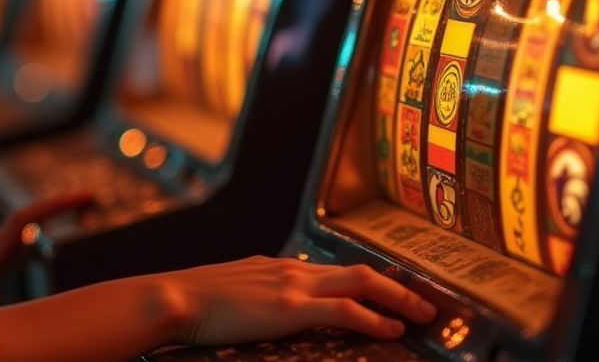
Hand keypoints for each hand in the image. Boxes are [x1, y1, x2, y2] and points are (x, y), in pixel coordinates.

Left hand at [0, 192, 92, 311]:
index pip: (22, 225)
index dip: (52, 211)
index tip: (81, 198)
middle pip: (29, 223)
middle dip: (60, 209)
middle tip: (93, 198)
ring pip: (23, 236)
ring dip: (50, 224)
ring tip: (84, 216)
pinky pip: (15, 252)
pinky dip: (36, 243)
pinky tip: (46, 245)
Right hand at [161, 256, 436, 345]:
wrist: (175, 298)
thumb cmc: (193, 302)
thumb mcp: (230, 293)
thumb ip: (254, 296)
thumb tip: (260, 310)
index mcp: (277, 267)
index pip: (332, 272)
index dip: (364, 283)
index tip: (387, 294)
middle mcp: (292, 270)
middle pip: (357, 270)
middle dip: (394, 286)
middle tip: (423, 302)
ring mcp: (293, 285)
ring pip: (360, 282)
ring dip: (396, 297)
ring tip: (422, 314)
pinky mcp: (291, 307)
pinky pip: (345, 310)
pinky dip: (374, 318)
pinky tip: (391, 330)